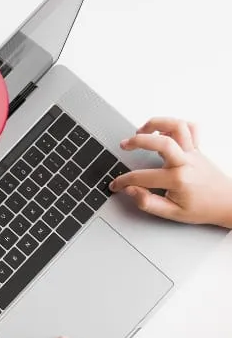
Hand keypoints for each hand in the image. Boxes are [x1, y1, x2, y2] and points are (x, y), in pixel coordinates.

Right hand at [109, 118, 231, 227]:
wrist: (227, 203)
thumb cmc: (202, 208)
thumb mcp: (171, 213)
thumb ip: (147, 203)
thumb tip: (130, 191)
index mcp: (177, 179)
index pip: (141, 177)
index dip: (123, 181)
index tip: (116, 184)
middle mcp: (186, 162)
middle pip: (160, 142)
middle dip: (137, 141)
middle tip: (124, 145)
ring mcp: (193, 153)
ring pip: (177, 126)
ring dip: (157, 123)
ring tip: (141, 130)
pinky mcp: (197, 149)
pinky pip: (190, 128)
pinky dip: (175, 125)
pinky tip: (163, 132)